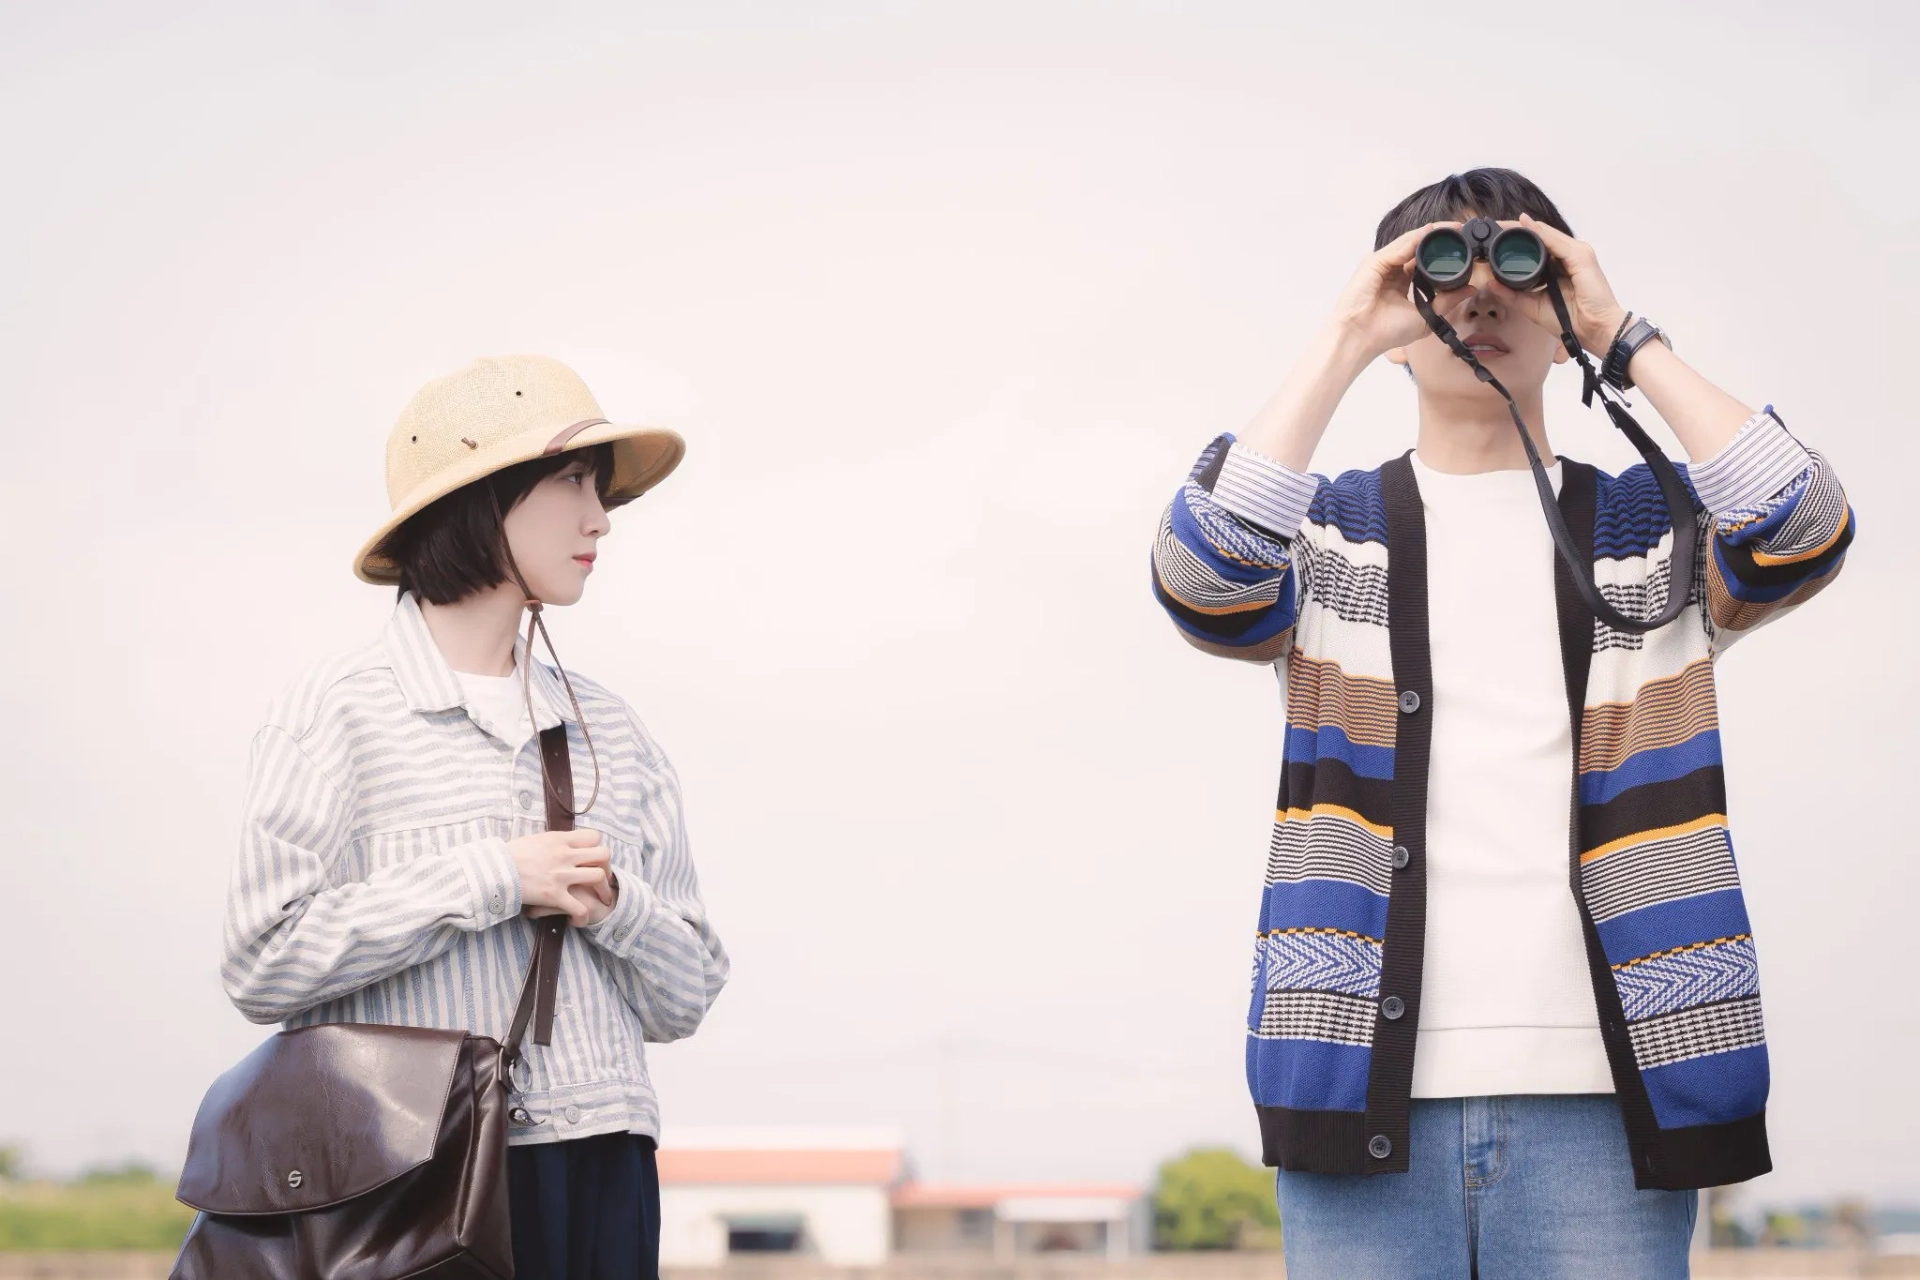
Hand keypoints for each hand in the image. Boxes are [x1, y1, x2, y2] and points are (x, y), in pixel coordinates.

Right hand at [509, 829, 609, 927]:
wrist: (494, 870)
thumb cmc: (510, 855)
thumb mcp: (535, 840)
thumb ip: (553, 842)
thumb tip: (562, 843)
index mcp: (560, 840)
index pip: (594, 836)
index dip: (597, 847)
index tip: (594, 858)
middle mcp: (565, 855)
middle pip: (603, 854)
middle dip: (607, 867)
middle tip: (603, 878)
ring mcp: (561, 875)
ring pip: (598, 877)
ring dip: (603, 890)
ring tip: (602, 900)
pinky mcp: (554, 895)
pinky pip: (579, 908)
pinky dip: (583, 916)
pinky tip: (580, 920)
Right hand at [1329, 221, 1458, 359]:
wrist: (1361, 337)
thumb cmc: (1386, 332)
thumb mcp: (1425, 316)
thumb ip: (1447, 301)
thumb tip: (1471, 289)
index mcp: (1401, 283)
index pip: (1424, 261)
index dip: (1442, 254)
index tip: (1463, 247)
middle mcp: (1392, 271)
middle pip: (1418, 247)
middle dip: (1439, 238)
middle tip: (1462, 231)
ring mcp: (1383, 265)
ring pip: (1410, 243)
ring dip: (1431, 233)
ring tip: (1453, 228)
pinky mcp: (1375, 262)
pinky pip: (1398, 247)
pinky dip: (1415, 239)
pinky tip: (1430, 232)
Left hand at [1492, 213, 1629, 356]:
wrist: (1594, 330)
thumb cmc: (1570, 320)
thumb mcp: (1533, 306)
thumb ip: (1512, 294)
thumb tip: (1490, 283)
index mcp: (1559, 266)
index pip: (1537, 247)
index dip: (1517, 241)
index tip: (1494, 238)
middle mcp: (1568, 257)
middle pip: (1541, 237)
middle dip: (1517, 230)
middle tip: (1494, 226)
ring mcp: (1577, 254)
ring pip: (1548, 235)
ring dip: (1526, 229)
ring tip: (1504, 225)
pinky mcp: (1582, 257)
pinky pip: (1558, 243)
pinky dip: (1541, 234)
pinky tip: (1526, 228)